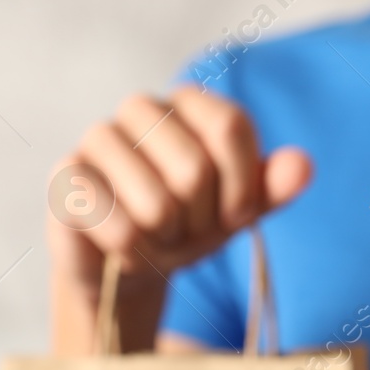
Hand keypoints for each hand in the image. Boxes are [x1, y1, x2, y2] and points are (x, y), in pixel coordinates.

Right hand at [49, 85, 310, 304]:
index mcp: (188, 103)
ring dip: (164, 240)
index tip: (234, 214)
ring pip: (156, 204)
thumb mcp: (237, 210)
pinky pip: (118, 227)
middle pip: (194, 169)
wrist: (126, 266)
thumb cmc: (187, 227)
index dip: (241, 187)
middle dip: (199, 220)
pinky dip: (131, 252)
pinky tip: (122, 248)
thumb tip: (303, 166)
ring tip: (154, 236)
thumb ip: (273, 187)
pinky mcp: (66, 178)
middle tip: (185, 229)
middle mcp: (140, 108)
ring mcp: (97, 138)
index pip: (229, 127)